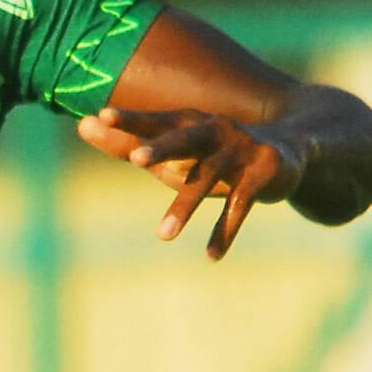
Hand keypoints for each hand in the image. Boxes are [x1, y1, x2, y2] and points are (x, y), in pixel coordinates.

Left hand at [76, 106, 305, 259]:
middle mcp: (214, 130)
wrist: (290, 149)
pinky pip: (241, 205)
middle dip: (161, 148)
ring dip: (184, 208)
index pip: (155, 120)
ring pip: (207, 180)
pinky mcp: (264, 172)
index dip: (131, 119)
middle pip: (183, 139)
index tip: (102, 115)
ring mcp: (240, 149)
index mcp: (188, 121)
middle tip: (136, 160)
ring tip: (162, 237)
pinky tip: (210, 256)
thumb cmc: (213, 148)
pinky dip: (224, 231)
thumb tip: (81, 123)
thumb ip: (127, 140)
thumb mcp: (173, 144)